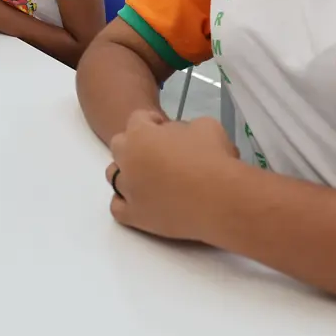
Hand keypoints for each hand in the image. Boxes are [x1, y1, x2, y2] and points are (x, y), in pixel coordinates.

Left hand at [105, 111, 240, 243]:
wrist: (221, 199)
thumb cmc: (215, 158)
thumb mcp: (204, 125)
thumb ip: (184, 127)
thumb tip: (180, 136)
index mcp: (140, 134)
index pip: (136, 119)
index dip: (152, 121)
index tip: (164, 128)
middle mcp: (127, 160)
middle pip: (119, 145)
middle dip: (135, 144)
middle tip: (157, 152)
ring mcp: (128, 189)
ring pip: (114, 175)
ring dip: (127, 171)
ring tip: (149, 177)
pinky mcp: (134, 216)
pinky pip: (116, 207)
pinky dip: (125, 201)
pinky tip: (142, 200)